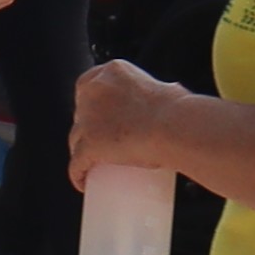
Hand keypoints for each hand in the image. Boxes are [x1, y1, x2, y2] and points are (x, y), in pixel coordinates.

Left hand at [66, 58, 182, 185]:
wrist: (175, 127)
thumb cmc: (179, 110)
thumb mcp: (167, 89)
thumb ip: (164, 90)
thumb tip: (172, 95)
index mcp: (112, 72)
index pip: (88, 85)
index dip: (91, 104)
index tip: (101, 118)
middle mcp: (95, 90)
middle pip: (81, 112)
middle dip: (87, 127)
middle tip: (105, 142)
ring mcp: (89, 118)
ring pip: (75, 138)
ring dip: (81, 150)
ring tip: (94, 164)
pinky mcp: (89, 144)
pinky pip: (76, 164)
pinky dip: (77, 174)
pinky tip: (82, 182)